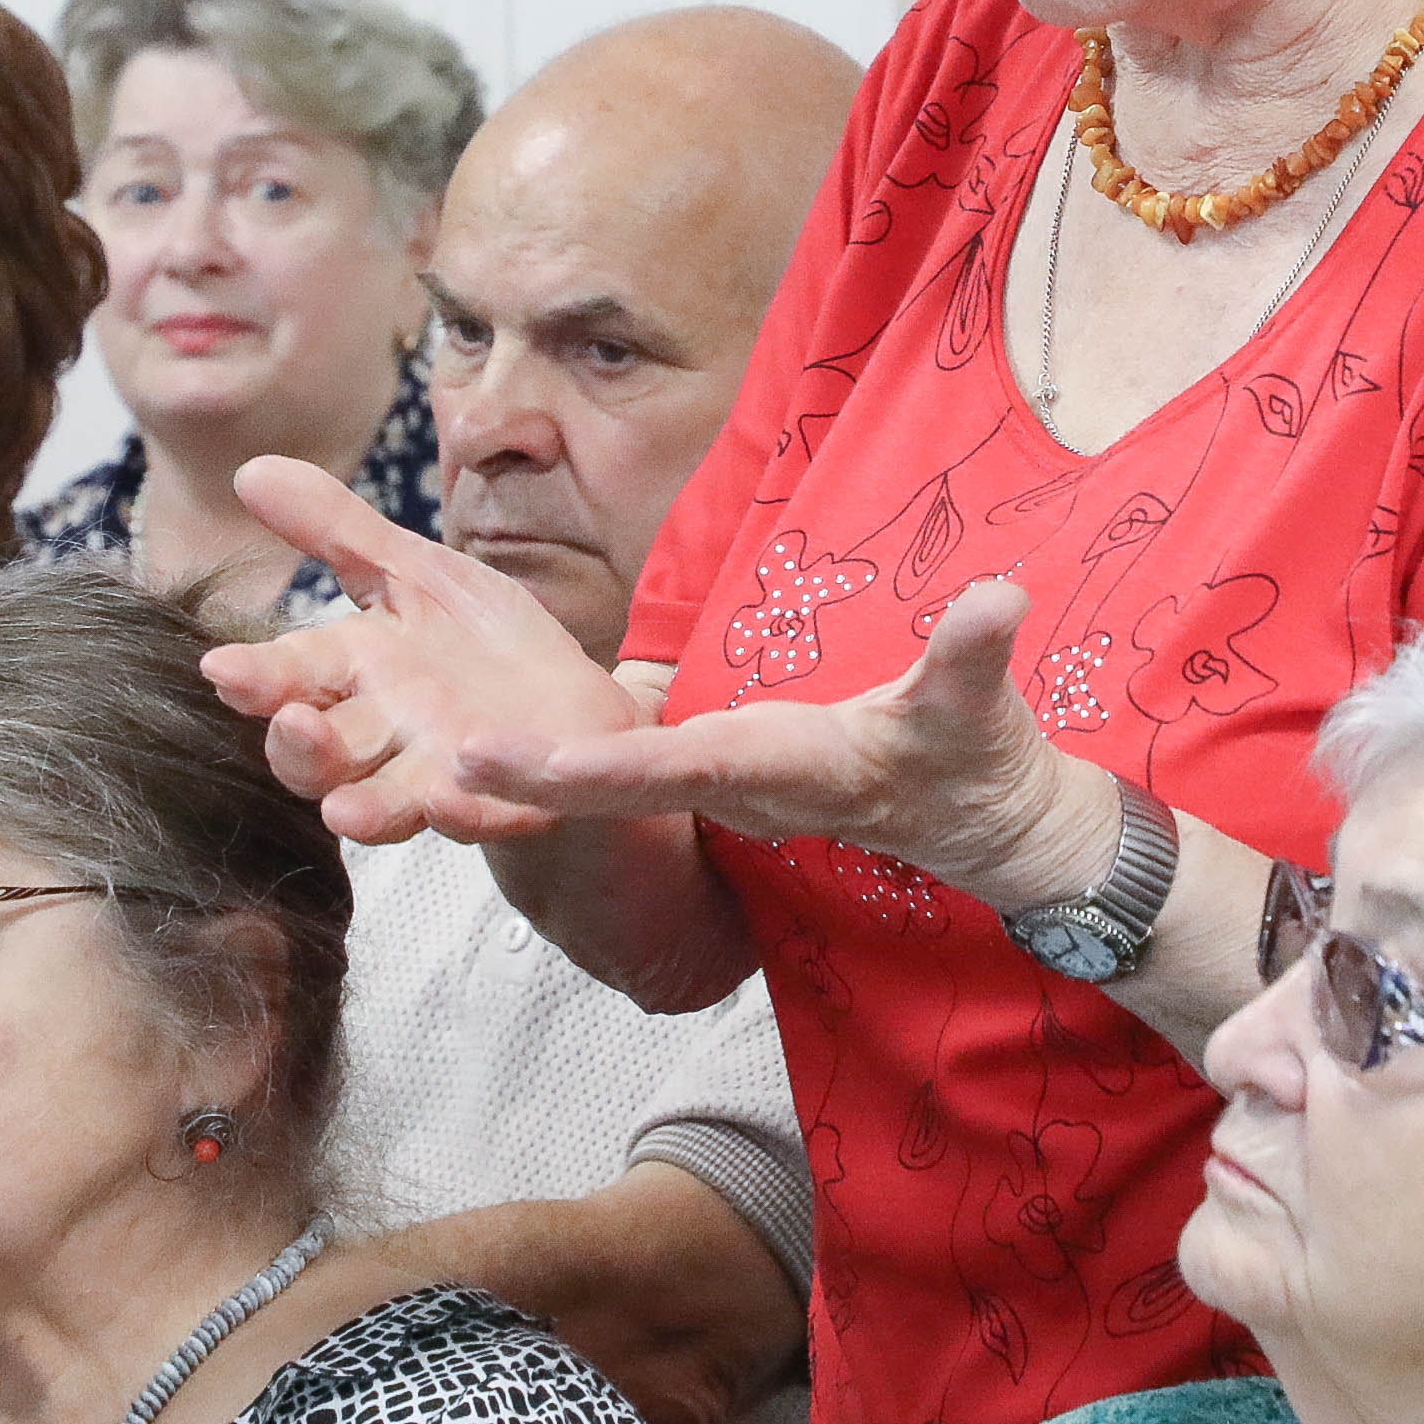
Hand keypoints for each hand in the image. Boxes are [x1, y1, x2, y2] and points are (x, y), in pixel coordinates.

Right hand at [195, 457, 648, 844]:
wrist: (576, 705)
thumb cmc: (478, 646)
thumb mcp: (415, 574)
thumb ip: (337, 531)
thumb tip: (250, 468)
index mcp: (356, 673)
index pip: (289, 677)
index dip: (256, 677)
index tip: (220, 666)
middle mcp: (386, 736)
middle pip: (323, 758)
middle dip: (302, 749)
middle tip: (294, 724)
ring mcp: (444, 776)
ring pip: (390, 804)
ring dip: (368, 808)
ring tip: (346, 811)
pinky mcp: (513, 801)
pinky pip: (490, 814)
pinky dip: (475, 808)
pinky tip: (461, 791)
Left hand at [457, 577, 1106, 912]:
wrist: (979, 825)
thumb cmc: (974, 766)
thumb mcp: (977, 715)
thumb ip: (972, 660)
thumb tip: (997, 598)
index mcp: (774, 766)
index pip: (662, 771)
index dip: (580, 767)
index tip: (497, 765)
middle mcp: (728, 783)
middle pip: (607, 783)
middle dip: (522, 779)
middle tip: (433, 764)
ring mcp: (717, 783)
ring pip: (605, 780)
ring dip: (524, 774)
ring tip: (427, 754)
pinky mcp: (716, 772)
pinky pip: (623, 769)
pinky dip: (559, 757)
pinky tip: (492, 739)